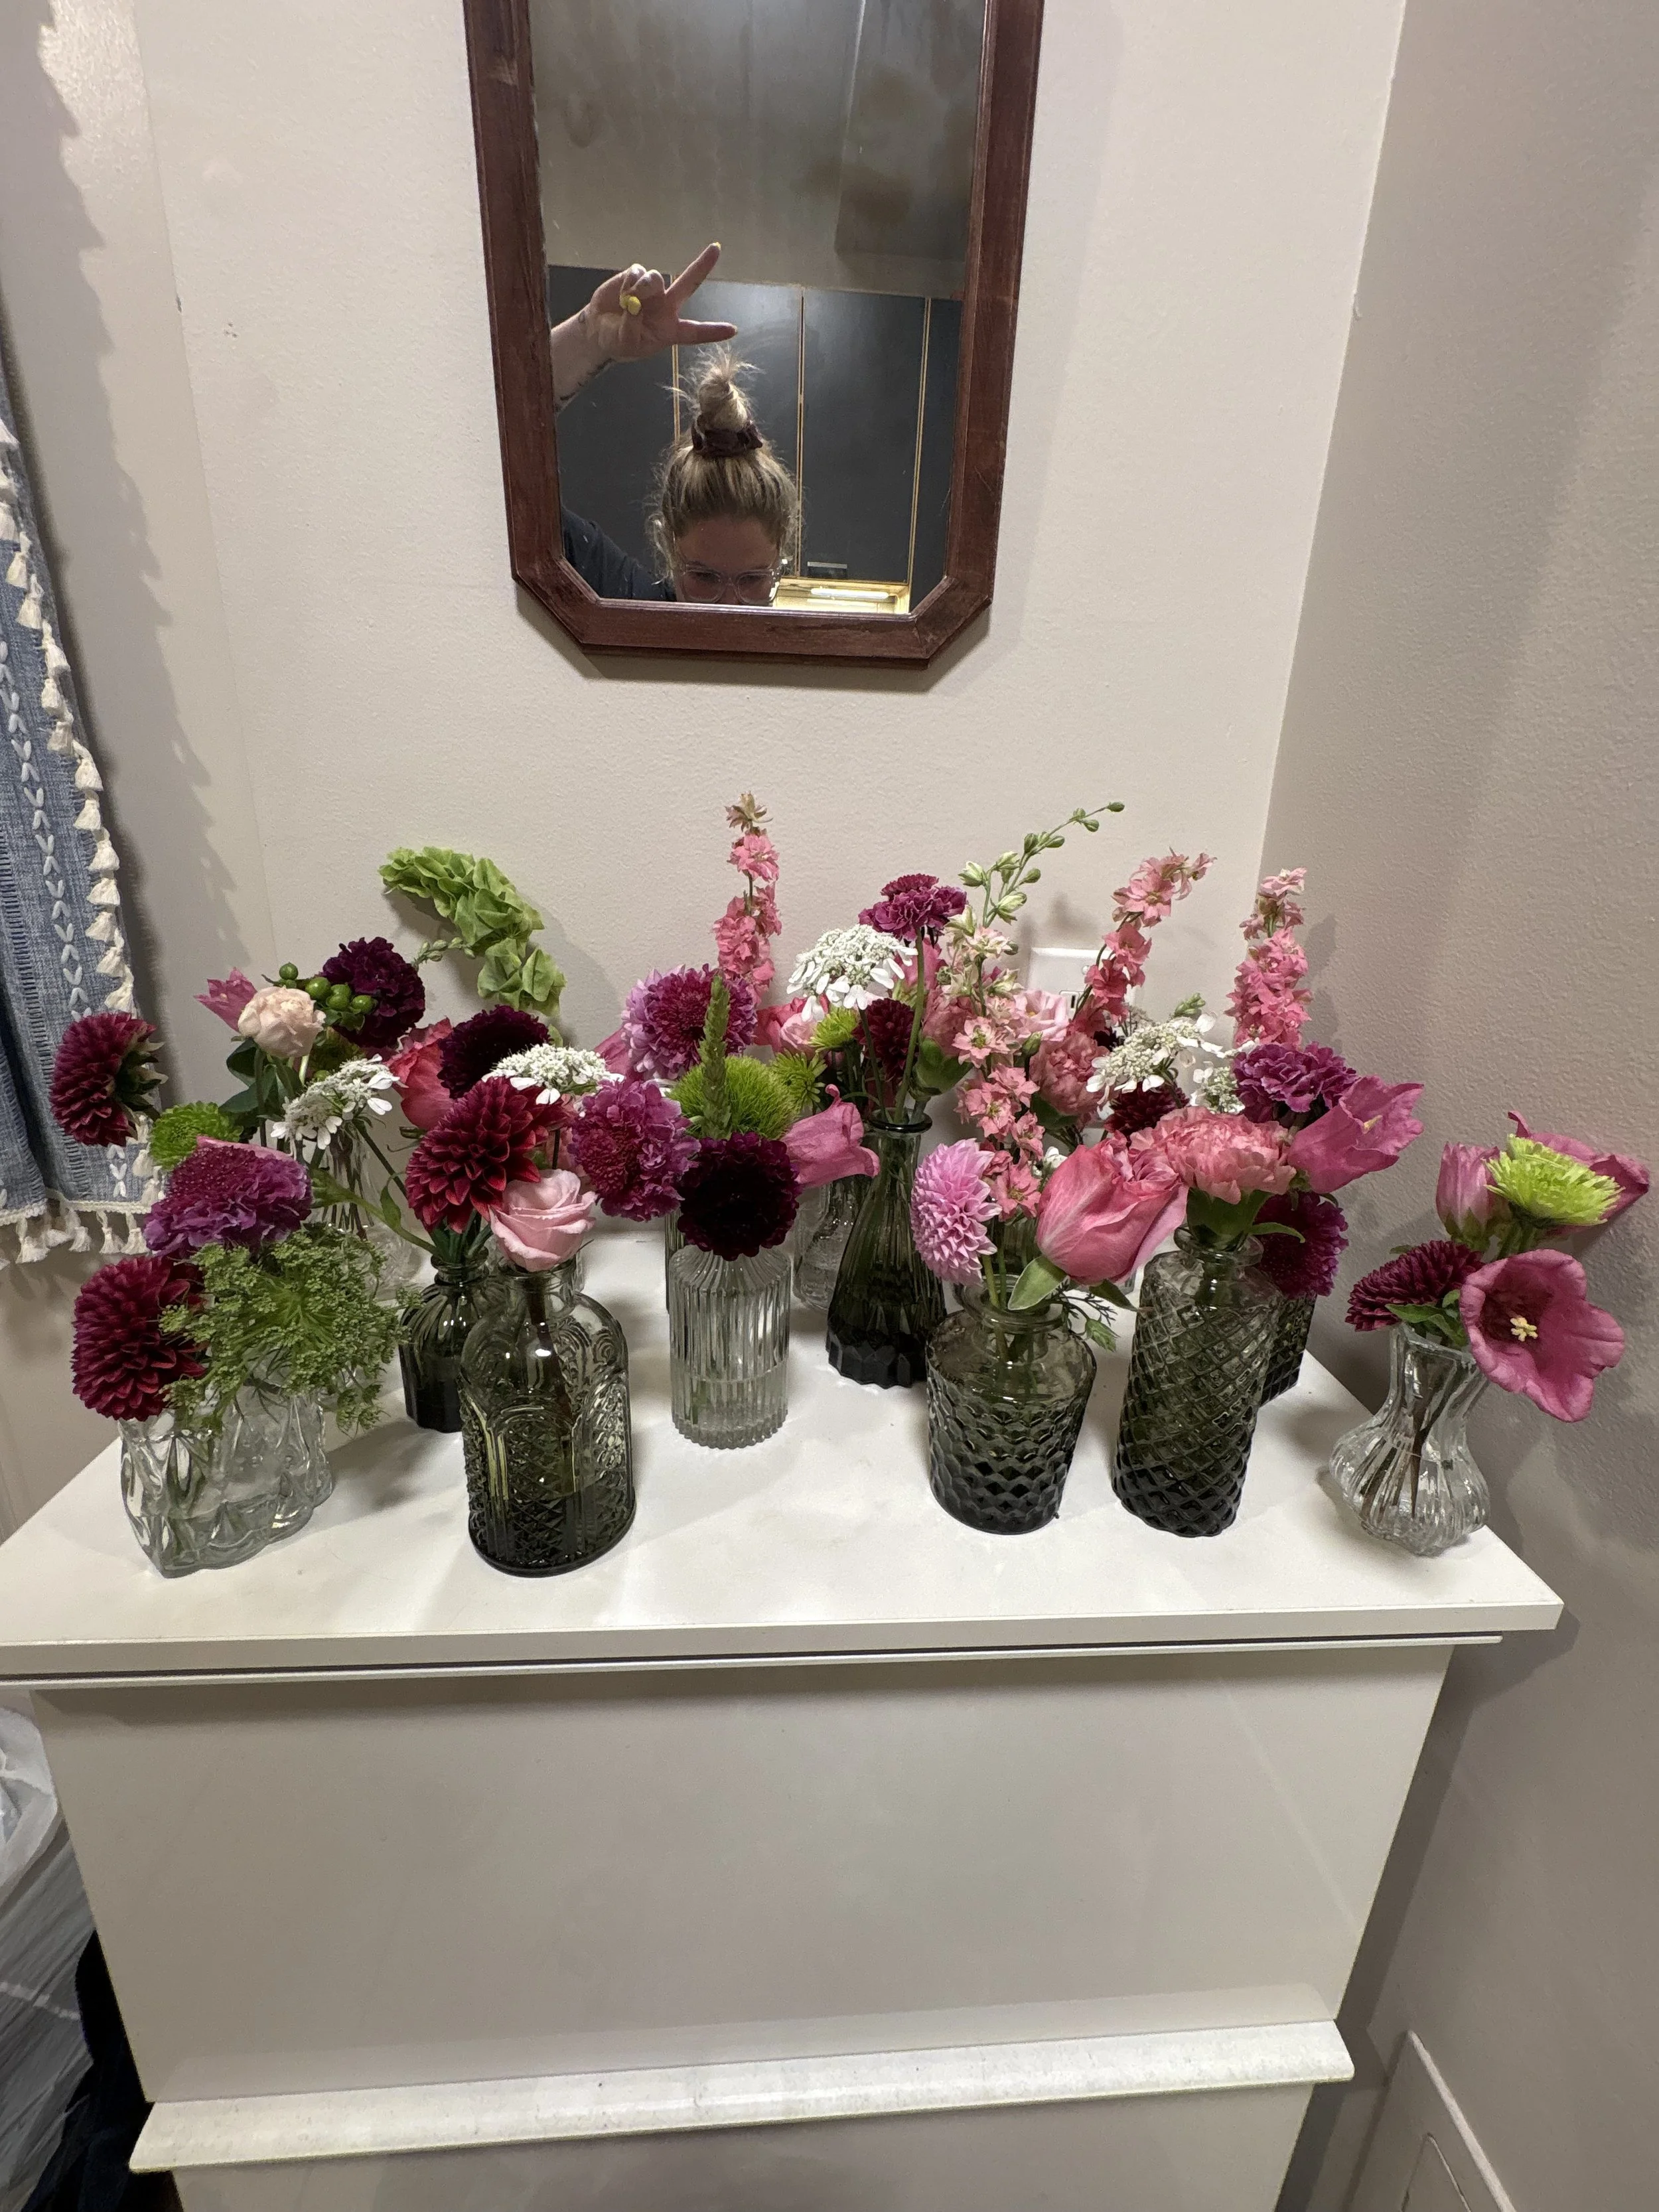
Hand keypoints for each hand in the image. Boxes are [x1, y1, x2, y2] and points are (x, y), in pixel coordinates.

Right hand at [585, 242, 737, 364]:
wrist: (599, 329)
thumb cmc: (618, 341)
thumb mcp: (627, 342)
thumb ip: (633, 324)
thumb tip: (636, 302)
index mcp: (670, 329)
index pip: (695, 331)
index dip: (713, 331)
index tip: (733, 330)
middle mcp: (666, 306)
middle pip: (688, 284)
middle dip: (702, 266)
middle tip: (716, 248)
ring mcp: (653, 289)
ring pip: (656, 278)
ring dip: (642, 288)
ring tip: (628, 302)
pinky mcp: (636, 276)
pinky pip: (638, 272)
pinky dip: (628, 282)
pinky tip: (621, 294)